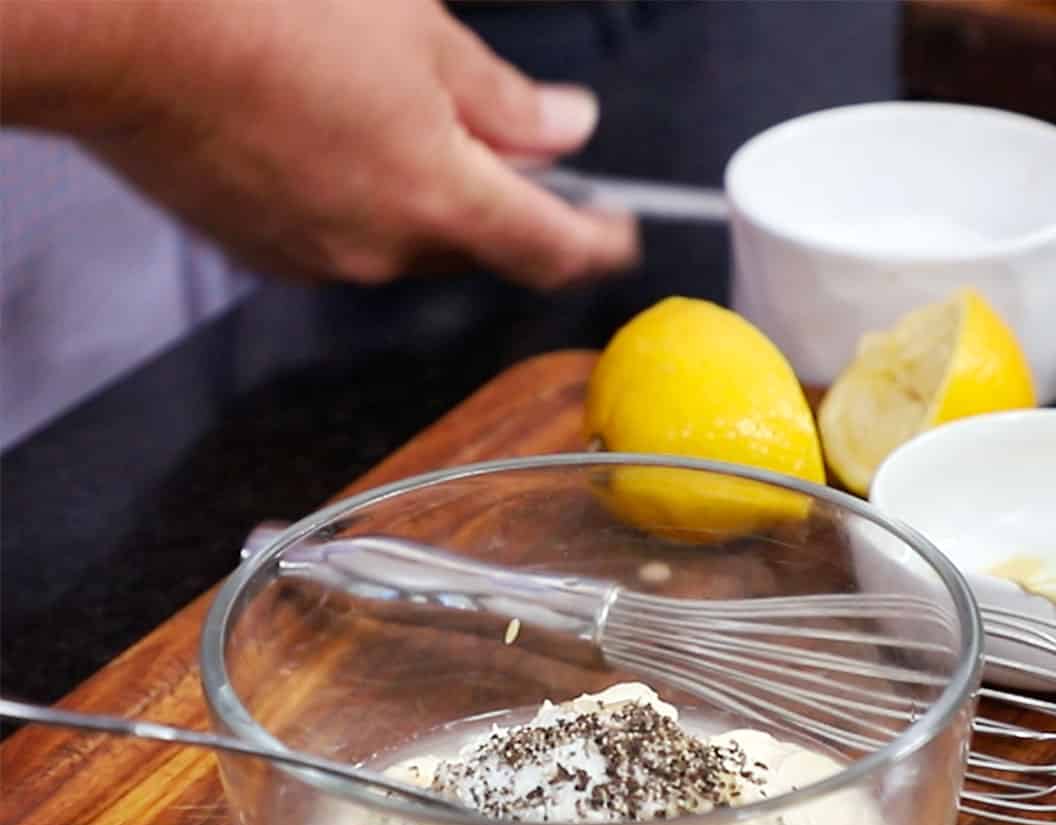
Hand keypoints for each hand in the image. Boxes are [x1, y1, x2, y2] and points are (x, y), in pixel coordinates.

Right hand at [6, 0, 637, 287]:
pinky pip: (342, 235)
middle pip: (477, 243)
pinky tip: (329, 135)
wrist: (124, 32)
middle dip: (499, 198)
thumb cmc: (267, 13)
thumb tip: (567, 129)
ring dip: (420, 192)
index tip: (620, 237)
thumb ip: (505, 101)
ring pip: (406, 238)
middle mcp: (388, 250)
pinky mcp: (269, 253)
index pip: (552, 248)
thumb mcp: (420, 34)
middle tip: (495, 136)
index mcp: (443, 199)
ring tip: (386, 112)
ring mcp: (324, 259)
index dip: (599, 246)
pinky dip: (357, 197)